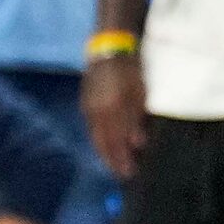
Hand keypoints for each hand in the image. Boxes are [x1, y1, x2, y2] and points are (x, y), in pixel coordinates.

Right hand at [84, 53, 146, 179]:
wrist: (108, 49)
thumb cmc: (129, 70)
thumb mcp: (139, 93)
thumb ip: (136, 119)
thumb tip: (137, 144)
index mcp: (111, 110)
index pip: (116, 141)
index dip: (121, 159)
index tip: (128, 173)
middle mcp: (96, 112)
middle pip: (102, 142)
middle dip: (111, 160)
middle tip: (119, 175)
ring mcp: (88, 108)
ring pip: (95, 136)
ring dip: (103, 152)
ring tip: (111, 163)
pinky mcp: (85, 103)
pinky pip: (91, 127)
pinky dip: (98, 139)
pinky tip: (103, 144)